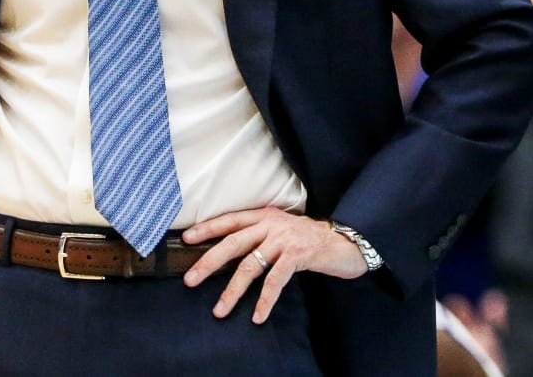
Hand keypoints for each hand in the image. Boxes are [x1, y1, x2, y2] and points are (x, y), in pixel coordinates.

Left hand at [181, 206, 366, 323]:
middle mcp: (271, 224)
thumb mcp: (282, 230)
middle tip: (190, 279)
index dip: (207, 229)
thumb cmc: (310, 240)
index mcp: (264, 216)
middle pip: (233, 243)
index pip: (229, 220)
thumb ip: (260, 236)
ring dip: (233, 290)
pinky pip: (275, 280)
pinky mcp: (298, 255)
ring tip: (219, 310)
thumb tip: (230, 253)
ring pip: (250, 265)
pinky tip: (257, 315)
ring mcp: (284, 239)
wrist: (346, 242)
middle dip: (209, 262)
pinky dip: (265, 300)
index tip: (186, 239)